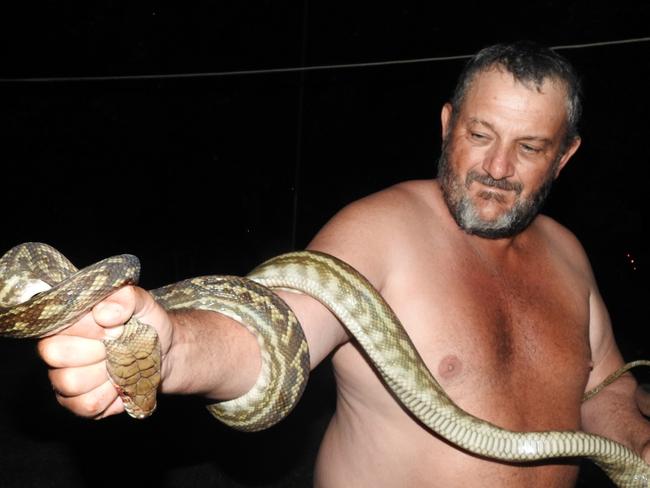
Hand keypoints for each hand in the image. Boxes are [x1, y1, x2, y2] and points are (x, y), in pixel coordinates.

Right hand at [37, 286, 172, 418]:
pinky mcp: (78, 404)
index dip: (92, 329)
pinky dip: (111, 396)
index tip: (118, 328)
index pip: (60, 326)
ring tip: (121, 365)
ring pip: (70, 383)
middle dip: (96, 351)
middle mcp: (58, 350)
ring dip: (105, 375)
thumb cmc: (146, 324)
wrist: (165, 352)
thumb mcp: (142, 303)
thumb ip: (124, 298)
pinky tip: (121, 384)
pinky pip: (87, 405)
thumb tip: (104, 313)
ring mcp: (64, 379)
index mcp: (67, 321)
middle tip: (119, 347)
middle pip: (57, 355)